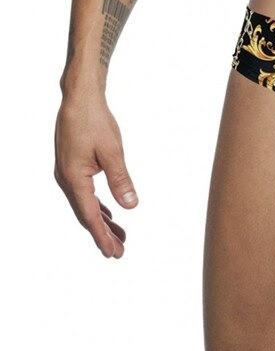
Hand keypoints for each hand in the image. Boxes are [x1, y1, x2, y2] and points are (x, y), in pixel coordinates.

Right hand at [53, 97, 137, 257]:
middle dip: (103, 233)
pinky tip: (109, 212)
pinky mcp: (73, 166)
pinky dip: (97, 206)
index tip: (113, 252)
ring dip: (102, 221)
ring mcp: (68, 173)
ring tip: (119, 236)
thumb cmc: (94, 121)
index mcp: (74, 178)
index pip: (90, 216)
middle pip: (86, 214)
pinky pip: (85, 193)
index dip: (102, 235)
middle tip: (119, 251)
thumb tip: (131, 205)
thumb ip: (120, 180)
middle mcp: (67, 179)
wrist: (79, 99)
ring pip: (86, 205)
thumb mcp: (112, 152)